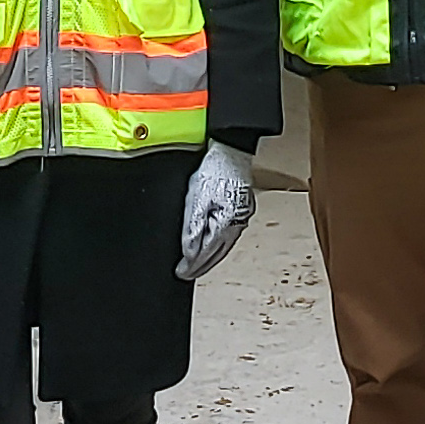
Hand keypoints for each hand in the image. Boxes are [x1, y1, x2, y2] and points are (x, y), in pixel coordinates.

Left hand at [174, 140, 256, 282]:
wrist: (231, 149)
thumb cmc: (214, 169)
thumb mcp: (196, 200)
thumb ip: (192, 229)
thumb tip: (189, 254)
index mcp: (226, 224)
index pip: (206, 253)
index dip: (192, 266)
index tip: (181, 273)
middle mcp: (238, 224)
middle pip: (217, 254)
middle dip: (201, 266)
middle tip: (187, 274)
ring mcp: (242, 217)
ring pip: (225, 246)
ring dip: (211, 257)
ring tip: (198, 264)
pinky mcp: (243, 209)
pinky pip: (229, 234)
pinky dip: (219, 244)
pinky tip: (213, 243)